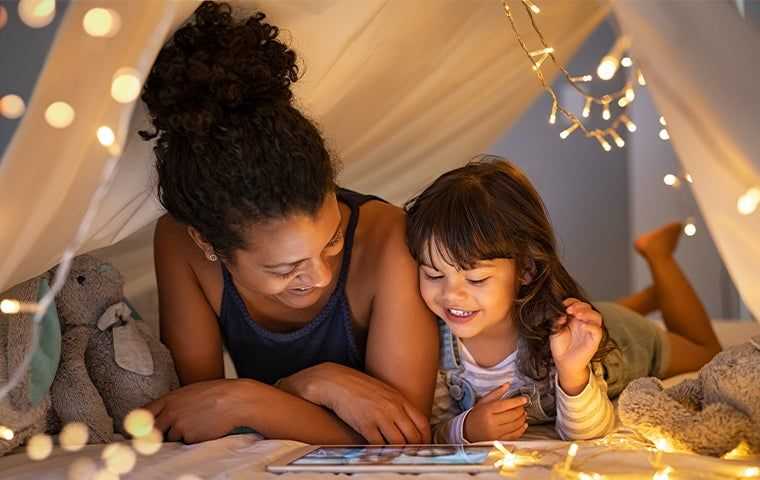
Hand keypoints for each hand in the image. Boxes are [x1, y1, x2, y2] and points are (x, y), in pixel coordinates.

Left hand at [145, 379, 255, 443]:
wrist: (235, 400)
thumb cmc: (216, 394)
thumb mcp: (190, 392)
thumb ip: (174, 403)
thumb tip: (163, 415)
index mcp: (169, 398)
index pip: (143, 413)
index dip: (139, 423)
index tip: (136, 430)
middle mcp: (170, 412)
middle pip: (152, 430)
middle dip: (155, 434)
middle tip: (162, 435)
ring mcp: (178, 425)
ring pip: (170, 438)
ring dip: (179, 435)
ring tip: (197, 423)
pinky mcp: (189, 437)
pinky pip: (185, 443)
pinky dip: (192, 439)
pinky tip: (204, 428)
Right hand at [277, 362, 429, 443]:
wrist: (336, 382)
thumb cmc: (358, 387)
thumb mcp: (383, 391)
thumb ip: (397, 405)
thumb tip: (407, 422)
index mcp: (399, 398)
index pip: (422, 422)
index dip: (426, 438)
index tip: (423, 445)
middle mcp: (393, 408)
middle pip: (413, 436)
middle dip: (415, 448)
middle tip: (412, 455)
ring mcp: (380, 417)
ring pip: (399, 443)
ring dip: (399, 452)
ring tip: (397, 456)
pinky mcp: (365, 425)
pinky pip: (379, 445)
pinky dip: (382, 452)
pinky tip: (381, 453)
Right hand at [463, 384, 527, 442]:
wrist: (468, 431)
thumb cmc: (476, 415)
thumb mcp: (483, 401)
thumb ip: (496, 392)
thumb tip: (507, 385)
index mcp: (487, 410)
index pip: (506, 405)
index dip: (517, 401)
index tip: (524, 399)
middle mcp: (492, 422)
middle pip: (512, 415)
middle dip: (521, 410)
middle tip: (522, 406)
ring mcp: (496, 432)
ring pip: (515, 425)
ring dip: (522, 419)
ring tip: (523, 414)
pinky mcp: (499, 440)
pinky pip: (514, 435)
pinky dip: (521, 429)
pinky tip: (523, 424)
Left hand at [550, 298, 602, 394]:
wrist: (563, 362)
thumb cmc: (560, 346)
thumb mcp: (555, 330)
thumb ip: (557, 320)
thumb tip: (561, 313)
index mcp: (575, 318)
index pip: (579, 304)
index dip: (573, 301)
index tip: (564, 304)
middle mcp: (584, 323)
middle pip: (589, 308)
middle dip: (580, 305)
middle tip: (569, 310)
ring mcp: (590, 331)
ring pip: (597, 317)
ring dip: (587, 313)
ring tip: (576, 315)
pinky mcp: (594, 341)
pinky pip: (597, 331)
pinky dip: (591, 326)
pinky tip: (582, 326)